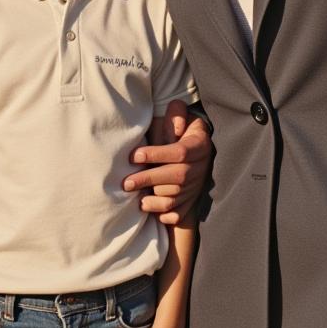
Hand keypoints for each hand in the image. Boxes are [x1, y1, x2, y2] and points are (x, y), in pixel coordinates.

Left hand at [124, 101, 211, 224]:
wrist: (198, 151)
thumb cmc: (182, 131)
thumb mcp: (183, 115)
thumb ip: (177, 113)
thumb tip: (177, 128)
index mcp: (199, 145)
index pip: (179, 152)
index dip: (156, 154)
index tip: (134, 156)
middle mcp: (199, 168)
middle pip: (175, 177)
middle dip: (148, 180)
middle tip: (126, 183)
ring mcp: (195, 187)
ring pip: (175, 197)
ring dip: (154, 200)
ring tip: (136, 198)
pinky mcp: (190, 201)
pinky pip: (178, 214)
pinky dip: (164, 214)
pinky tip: (149, 207)